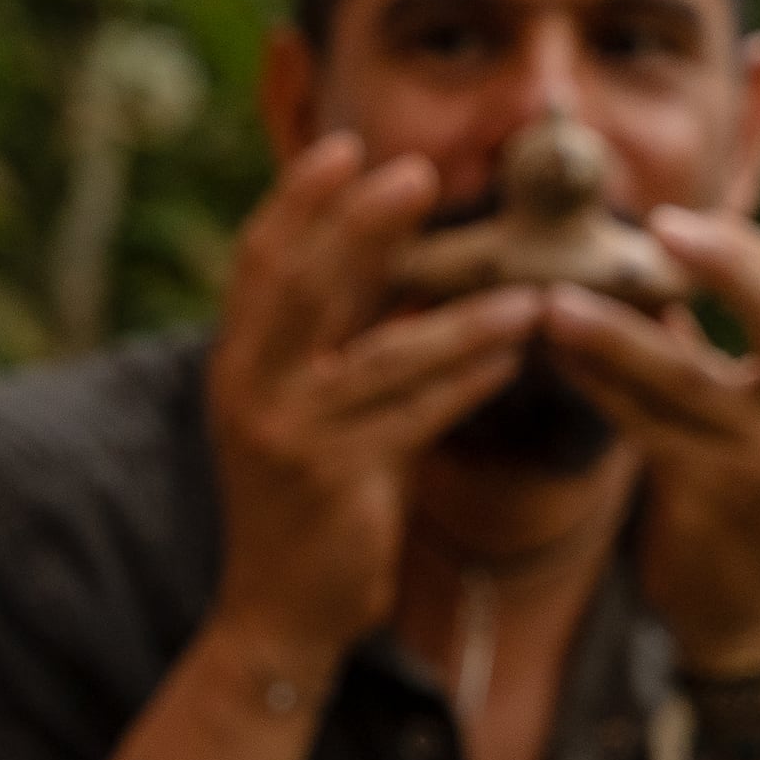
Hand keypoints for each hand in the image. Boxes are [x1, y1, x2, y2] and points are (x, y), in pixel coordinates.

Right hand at [198, 136, 553, 677]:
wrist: (279, 614)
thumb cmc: (310, 502)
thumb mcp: (311, 405)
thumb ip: (338, 338)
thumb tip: (392, 256)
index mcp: (238, 358)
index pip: (260, 259)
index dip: (298, 199)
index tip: (344, 146)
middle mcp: (248, 385)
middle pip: (299, 282)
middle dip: (359, 222)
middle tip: (420, 174)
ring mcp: (286, 431)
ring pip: (380, 353)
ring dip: (457, 315)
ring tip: (521, 287)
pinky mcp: (333, 476)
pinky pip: (415, 413)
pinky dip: (469, 378)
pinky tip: (514, 351)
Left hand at [532, 209, 759, 670]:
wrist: (747, 605)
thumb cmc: (736, 485)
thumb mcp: (745, 407)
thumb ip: (705, 341)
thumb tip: (639, 260)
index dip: (740, 244)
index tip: (672, 219)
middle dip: (724, 263)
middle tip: (658, 226)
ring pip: (686, 374)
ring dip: (613, 331)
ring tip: (554, 299)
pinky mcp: (713, 496)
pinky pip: (643, 424)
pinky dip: (596, 385)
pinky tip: (556, 357)